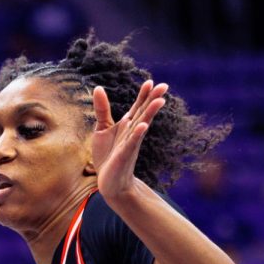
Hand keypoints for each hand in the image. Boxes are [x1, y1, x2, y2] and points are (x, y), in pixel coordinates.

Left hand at [91, 81, 168, 200]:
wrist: (110, 182)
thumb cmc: (107, 156)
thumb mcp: (101, 129)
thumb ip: (102, 109)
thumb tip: (98, 87)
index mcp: (127, 125)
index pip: (137, 107)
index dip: (143, 95)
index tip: (150, 81)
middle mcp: (131, 132)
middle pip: (143, 112)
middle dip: (153, 99)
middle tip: (164, 85)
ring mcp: (129, 143)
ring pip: (141, 125)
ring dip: (150, 113)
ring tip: (160, 101)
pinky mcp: (124, 155)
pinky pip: (131, 143)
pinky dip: (137, 134)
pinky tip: (143, 126)